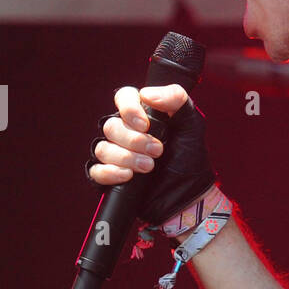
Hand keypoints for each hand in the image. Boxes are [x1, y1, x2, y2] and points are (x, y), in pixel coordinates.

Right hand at [86, 83, 215, 223]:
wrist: (188, 194)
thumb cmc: (190, 158)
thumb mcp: (192, 123)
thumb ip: (175, 98)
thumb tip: (146, 94)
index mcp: (142, 114)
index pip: (123, 97)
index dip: (129, 109)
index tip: (146, 124)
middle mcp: (125, 132)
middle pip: (111, 126)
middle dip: (134, 140)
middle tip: (158, 150)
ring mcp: (115, 154)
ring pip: (103, 148)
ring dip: (126, 158)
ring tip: (149, 167)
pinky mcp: (109, 176)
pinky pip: (96, 170)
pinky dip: (110, 172)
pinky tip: (128, 176)